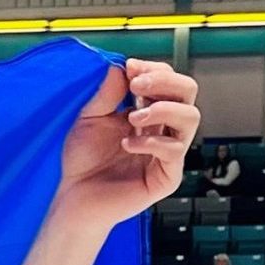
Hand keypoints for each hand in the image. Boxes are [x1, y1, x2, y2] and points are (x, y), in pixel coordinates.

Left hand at [55, 58, 200, 232]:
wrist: (74, 197)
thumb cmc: (82, 160)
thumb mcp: (89, 119)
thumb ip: (106, 94)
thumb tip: (121, 66)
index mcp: (149, 112)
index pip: (168, 81)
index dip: (154, 70)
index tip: (131, 68)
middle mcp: (164, 128)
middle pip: (188, 92)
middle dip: (165, 82)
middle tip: (137, 85)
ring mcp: (169, 152)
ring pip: (190, 117)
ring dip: (162, 109)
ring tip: (132, 117)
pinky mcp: (167, 176)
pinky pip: (175, 150)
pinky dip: (152, 142)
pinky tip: (127, 144)